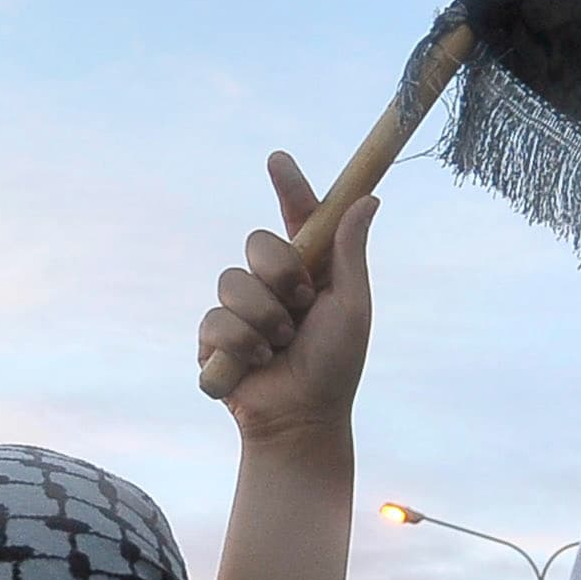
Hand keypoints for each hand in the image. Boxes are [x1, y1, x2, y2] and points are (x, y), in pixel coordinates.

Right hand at [196, 154, 376, 447]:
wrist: (301, 419)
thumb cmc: (335, 366)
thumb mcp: (351, 306)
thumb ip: (350, 253)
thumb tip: (368, 200)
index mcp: (309, 271)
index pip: (297, 217)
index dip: (289, 187)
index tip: (278, 159)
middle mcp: (271, 283)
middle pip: (258, 242)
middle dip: (280, 274)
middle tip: (300, 307)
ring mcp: (238, 309)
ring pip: (232, 282)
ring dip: (263, 319)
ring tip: (278, 347)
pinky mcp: (212, 338)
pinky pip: (214, 320)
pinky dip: (240, 344)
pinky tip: (255, 364)